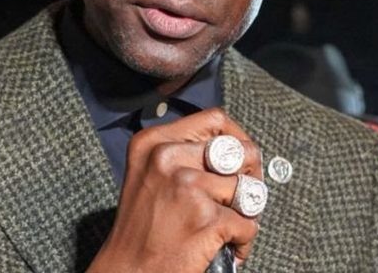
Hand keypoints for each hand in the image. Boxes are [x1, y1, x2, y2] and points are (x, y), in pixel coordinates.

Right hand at [87, 108, 263, 272]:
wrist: (127, 272)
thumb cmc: (141, 230)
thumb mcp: (150, 175)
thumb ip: (185, 154)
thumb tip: (237, 147)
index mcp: (153, 142)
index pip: (215, 120)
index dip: (238, 139)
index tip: (242, 160)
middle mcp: (167, 158)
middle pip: (240, 151)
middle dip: (251, 176)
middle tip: (243, 198)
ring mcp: (187, 186)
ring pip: (247, 189)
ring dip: (247, 212)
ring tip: (229, 227)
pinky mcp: (205, 217)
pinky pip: (249, 224)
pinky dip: (244, 241)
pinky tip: (227, 248)